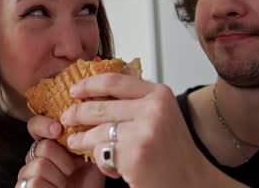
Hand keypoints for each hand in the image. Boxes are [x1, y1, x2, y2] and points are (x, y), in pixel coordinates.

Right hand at [16, 115, 104, 187]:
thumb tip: (89, 109)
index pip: (34, 125)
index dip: (44, 124)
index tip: (58, 130)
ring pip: (39, 165)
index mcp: (48, 144)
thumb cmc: (87, 182)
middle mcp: (34, 157)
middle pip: (43, 146)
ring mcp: (26, 175)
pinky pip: (34, 183)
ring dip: (59, 177)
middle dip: (63, 159)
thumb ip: (86, 134)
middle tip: (71, 170)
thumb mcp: (91, 155)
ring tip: (65, 183)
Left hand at [60, 73, 246, 187]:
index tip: (75, 89)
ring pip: (97, 131)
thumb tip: (96, 94)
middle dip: (77, 113)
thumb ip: (135, 103)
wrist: (191, 181)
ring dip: (82, 139)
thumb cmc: (173, 152)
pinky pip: (102, 152)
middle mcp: (153, 109)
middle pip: (100, 106)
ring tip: (76, 142)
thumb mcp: (159, 116)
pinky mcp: (136, 153)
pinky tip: (108, 166)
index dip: (89, 84)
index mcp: (158, 95)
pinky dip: (101, 161)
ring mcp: (144, 131)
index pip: (114, 81)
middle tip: (67, 118)